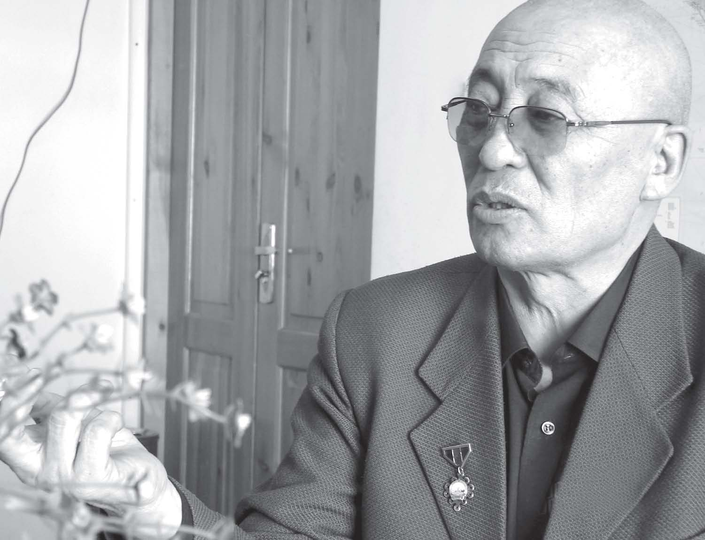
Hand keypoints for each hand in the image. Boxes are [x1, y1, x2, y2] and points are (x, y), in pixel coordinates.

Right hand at [0, 369, 181, 538]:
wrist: (140, 482)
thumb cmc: (107, 451)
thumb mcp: (74, 426)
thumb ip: (51, 409)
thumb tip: (29, 381)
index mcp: (30, 461)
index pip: (4, 435)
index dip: (8, 403)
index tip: (26, 375)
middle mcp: (41, 473)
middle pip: (16, 427)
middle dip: (24, 396)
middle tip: (38, 377)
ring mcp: (65, 478)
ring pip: (64, 417)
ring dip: (89, 400)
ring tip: (102, 407)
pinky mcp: (93, 477)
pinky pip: (98, 429)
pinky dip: (111, 418)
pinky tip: (116, 427)